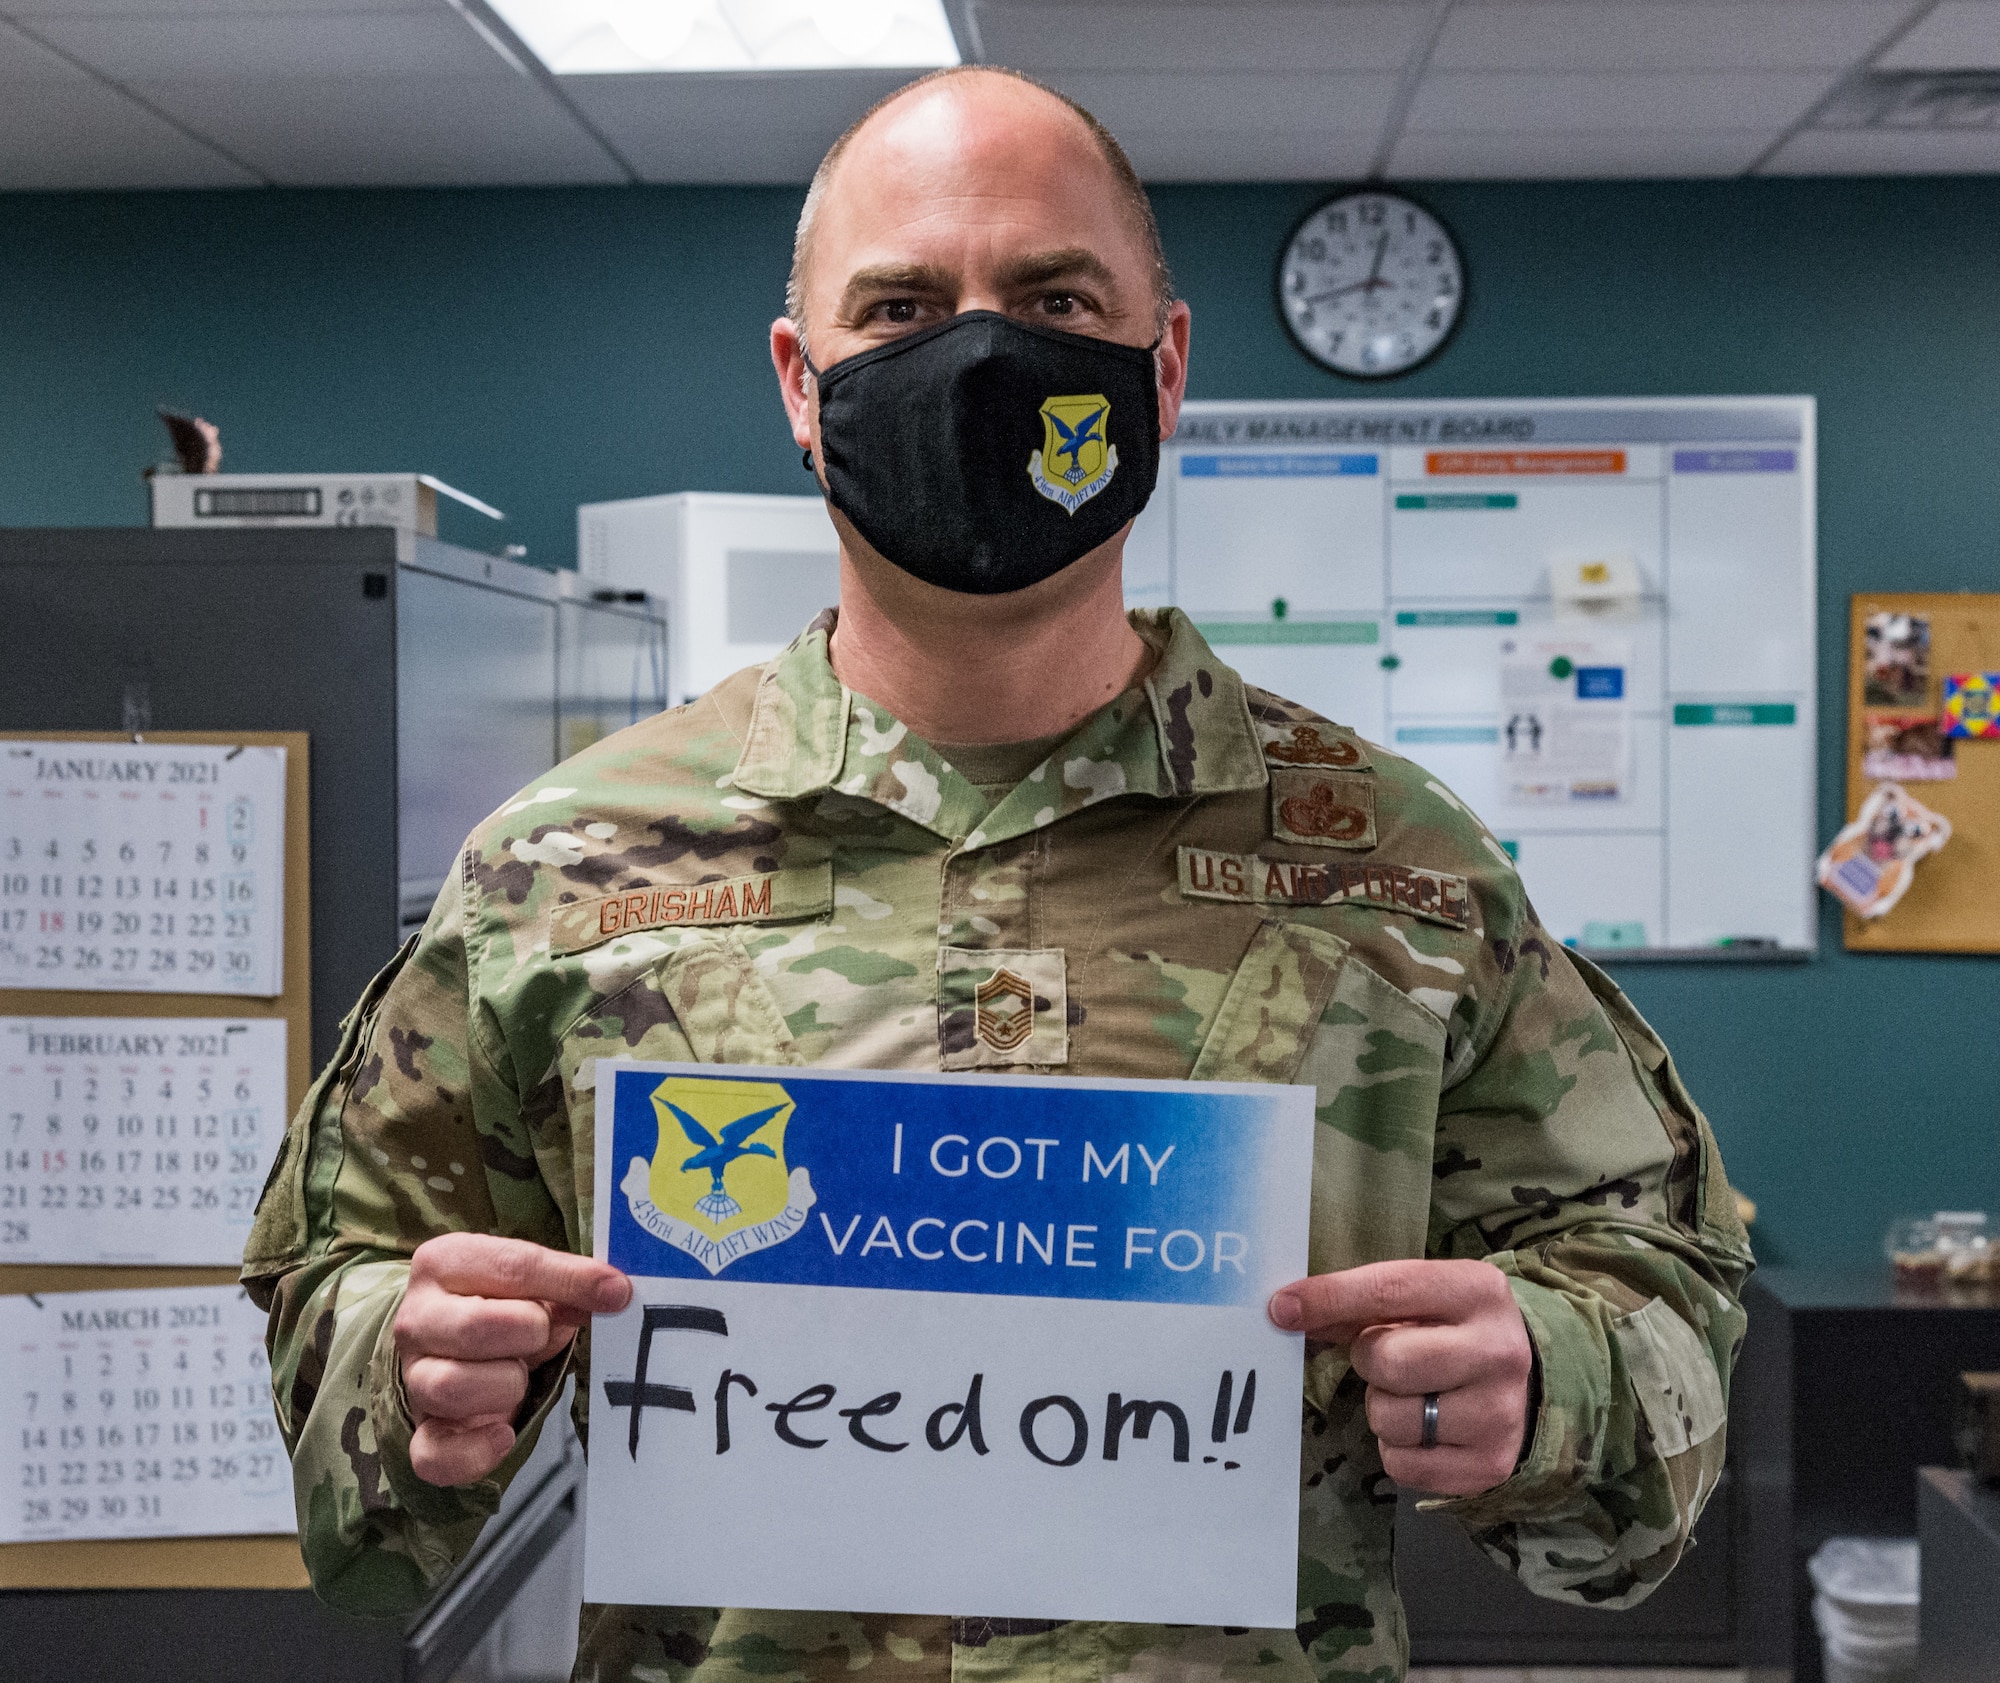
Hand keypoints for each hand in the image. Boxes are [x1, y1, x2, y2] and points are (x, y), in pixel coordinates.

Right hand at [394, 1233, 630, 1486]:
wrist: (453, 1349)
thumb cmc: (503, 1306)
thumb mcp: (533, 1284)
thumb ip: (567, 1285)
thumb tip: (613, 1293)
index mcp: (444, 1263)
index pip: (512, 1266)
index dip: (571, 1281)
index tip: (617, 1292)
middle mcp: (417, 1319)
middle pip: (474, 1327)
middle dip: (529, 1333)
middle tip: (542, 1336)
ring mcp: (413, 1377)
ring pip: (452, 1387)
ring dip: (506, 1384)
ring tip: (519, 1375)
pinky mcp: (419, 1432)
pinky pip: (433, 1453)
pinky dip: (475, 1451)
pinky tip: (503, 1434)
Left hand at [1269, 1259, 1532, 1495]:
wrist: (1532, 1389)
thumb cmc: (1455, 1332)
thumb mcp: (1424, 1300)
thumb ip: (1360, 1303)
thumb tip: (1287, 1311)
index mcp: (1477, 1291)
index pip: (1390, 1289)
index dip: (1329, 1298)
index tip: (1281, 1308)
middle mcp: (1497, 1351)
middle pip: (1387, 1361)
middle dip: (1369, 1362)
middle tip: (1387, 1361)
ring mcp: (1498, 1413)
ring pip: (1389, 1418)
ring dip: (1382, 1409)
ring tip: (1413, 1396)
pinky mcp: (1489, 1465)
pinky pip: (1402, 1464)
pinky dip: (1398, 1449)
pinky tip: (1426, 1430)